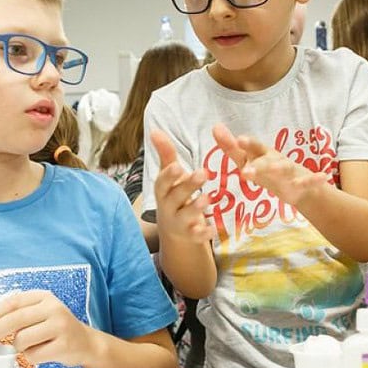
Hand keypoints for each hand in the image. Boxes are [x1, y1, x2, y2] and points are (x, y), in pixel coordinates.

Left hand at [0, 290, 92, 367]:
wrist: (85, 343)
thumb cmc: (56, 328)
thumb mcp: (40, 312)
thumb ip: (19, 312)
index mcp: (44, 297)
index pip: (13, 302)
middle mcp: (53, 308)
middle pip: (15, 319)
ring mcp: (60, 326)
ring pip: (22, 339)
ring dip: (18, 347)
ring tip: (27, 346)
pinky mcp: (63, 346)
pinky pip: (33, 355)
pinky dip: (30, 357)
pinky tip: (40, 353)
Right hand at [150, 130, 213, 245]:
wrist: (174, 231)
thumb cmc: (173, 195)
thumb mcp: (169, 177)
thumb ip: (165, 154)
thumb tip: (154, 131)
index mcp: (163, 191)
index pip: (162, 183)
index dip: (169, 175)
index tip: (178, 166)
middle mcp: (168, 208)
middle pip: (175, 197)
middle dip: (188, 186)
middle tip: (203, 173)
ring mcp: (179, 223)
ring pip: (185, 217)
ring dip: (195, 208)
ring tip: (207, 198)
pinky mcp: (191, 236)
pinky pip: (196, 236)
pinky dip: (203, 234)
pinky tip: (212, 229)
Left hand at [212, 123, 329, 205]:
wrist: (297, 186)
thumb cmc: (267, 170)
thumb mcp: (248, 160)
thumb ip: (230, 146)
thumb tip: (214, 126)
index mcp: (262, 155)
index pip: (252, 148)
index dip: (246, 144)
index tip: (237, 139)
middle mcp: (276, 160)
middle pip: (267, 161)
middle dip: (258, 165)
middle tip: (245, 172)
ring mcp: (290, 171)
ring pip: (286, 169)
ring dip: (280, 168)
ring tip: (274, 169)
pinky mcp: (304, 183)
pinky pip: (311, 181)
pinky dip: (316, 179)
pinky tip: (323, 176)